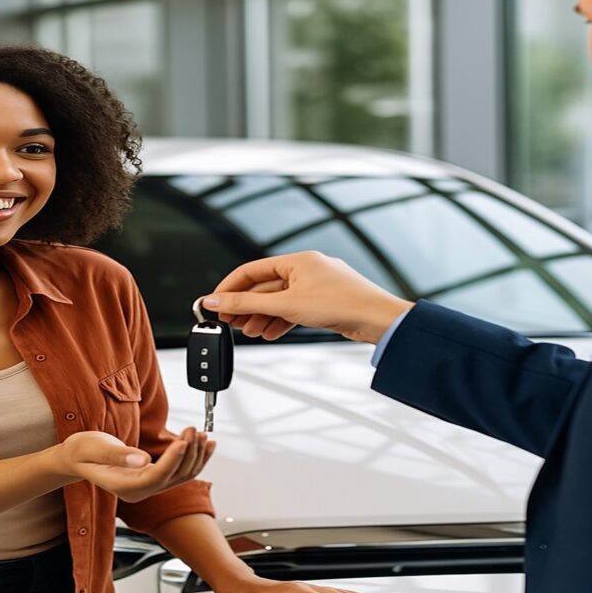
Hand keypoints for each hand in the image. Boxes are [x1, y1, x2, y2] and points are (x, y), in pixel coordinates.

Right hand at [58, 427, 214, 502]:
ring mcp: (148, 486)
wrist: (78, 458)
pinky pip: (180, 472)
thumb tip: (143, 460)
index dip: (173, 459)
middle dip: (188, 453)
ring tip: (201, 434)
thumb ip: (117, 455)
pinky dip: (194, 458)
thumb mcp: (93, 448)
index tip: (184, 440)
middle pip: (173, 476)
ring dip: (195, 455)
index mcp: (124, 486)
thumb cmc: (82, 451)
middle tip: (193, 429)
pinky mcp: (154, 477)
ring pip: (181, 475)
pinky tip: (205, 445)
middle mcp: (139, 490)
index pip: (156, 476)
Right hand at [201, 251, 413, 343]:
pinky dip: (280, 320)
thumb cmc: (342, 304)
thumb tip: (215, 301)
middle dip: (246, 307)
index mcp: (296, 260)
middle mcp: (306, 269)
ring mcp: (316, 286)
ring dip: (262, 317)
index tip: (213, 303)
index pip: (251, 270)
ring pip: (279, 300)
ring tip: (249, 331)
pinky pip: (294, 309)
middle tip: (228, 322)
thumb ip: (246, 305)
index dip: (229, 288)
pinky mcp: (324, 302)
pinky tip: (271, 332)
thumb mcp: (285, 305)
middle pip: (265, 287)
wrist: (378, 320)